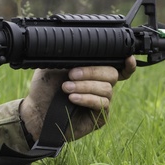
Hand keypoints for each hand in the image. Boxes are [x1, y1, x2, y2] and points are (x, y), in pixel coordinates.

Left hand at [19, 56, 135, 141]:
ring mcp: (101, 101)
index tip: (128, 57)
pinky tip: (73, 98)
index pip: (118, 66)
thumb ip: (70, 57)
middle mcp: (100, 85)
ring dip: (85, 86)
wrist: (36, 111)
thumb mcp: (54, 66)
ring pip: (106, 89)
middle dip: (92, 72)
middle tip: (71, 75)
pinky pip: (102, 104)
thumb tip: (81, 47)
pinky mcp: (100, 117)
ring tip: (66, 88)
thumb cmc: (45, 88)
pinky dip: (87, 98)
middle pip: (111, 74)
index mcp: (93, 72)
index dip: (127, 64)